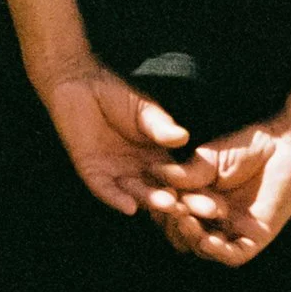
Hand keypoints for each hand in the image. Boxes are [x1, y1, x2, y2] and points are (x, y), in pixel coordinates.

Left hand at [41, 66, 188, 216]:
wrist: (81, 84)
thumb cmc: (116, 95)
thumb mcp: (145, 111)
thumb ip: (161, 127)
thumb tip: (184, 137)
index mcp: (156, 156)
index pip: (176, 177)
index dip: (191, 187)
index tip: (210, 196)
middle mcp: (137, 170)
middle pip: (158, 190)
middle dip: (173, 199)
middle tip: (189, 207)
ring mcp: (115, 173)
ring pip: (134, 193)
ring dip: (149, 200)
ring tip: (166, 204)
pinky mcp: (91, 172)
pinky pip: (105, 190)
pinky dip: (116, 198)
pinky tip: (130, 207)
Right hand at [151, 110, 290, 267]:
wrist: (287, 144)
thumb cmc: (249, 146)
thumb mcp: (210, 159)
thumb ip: (186, 173)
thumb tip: (153, 173)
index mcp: (198, 201)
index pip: (171, 213)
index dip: (160, 208)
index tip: (154, 196)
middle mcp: (213, 221)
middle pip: (183, 234)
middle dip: (173, 223)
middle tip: (171, 208)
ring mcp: (233, 232)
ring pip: (203, 248)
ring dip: (191, 237)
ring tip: (185, 219)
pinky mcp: (255, 239)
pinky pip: (232, 255)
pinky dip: (217, 251)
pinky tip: (208, 240)